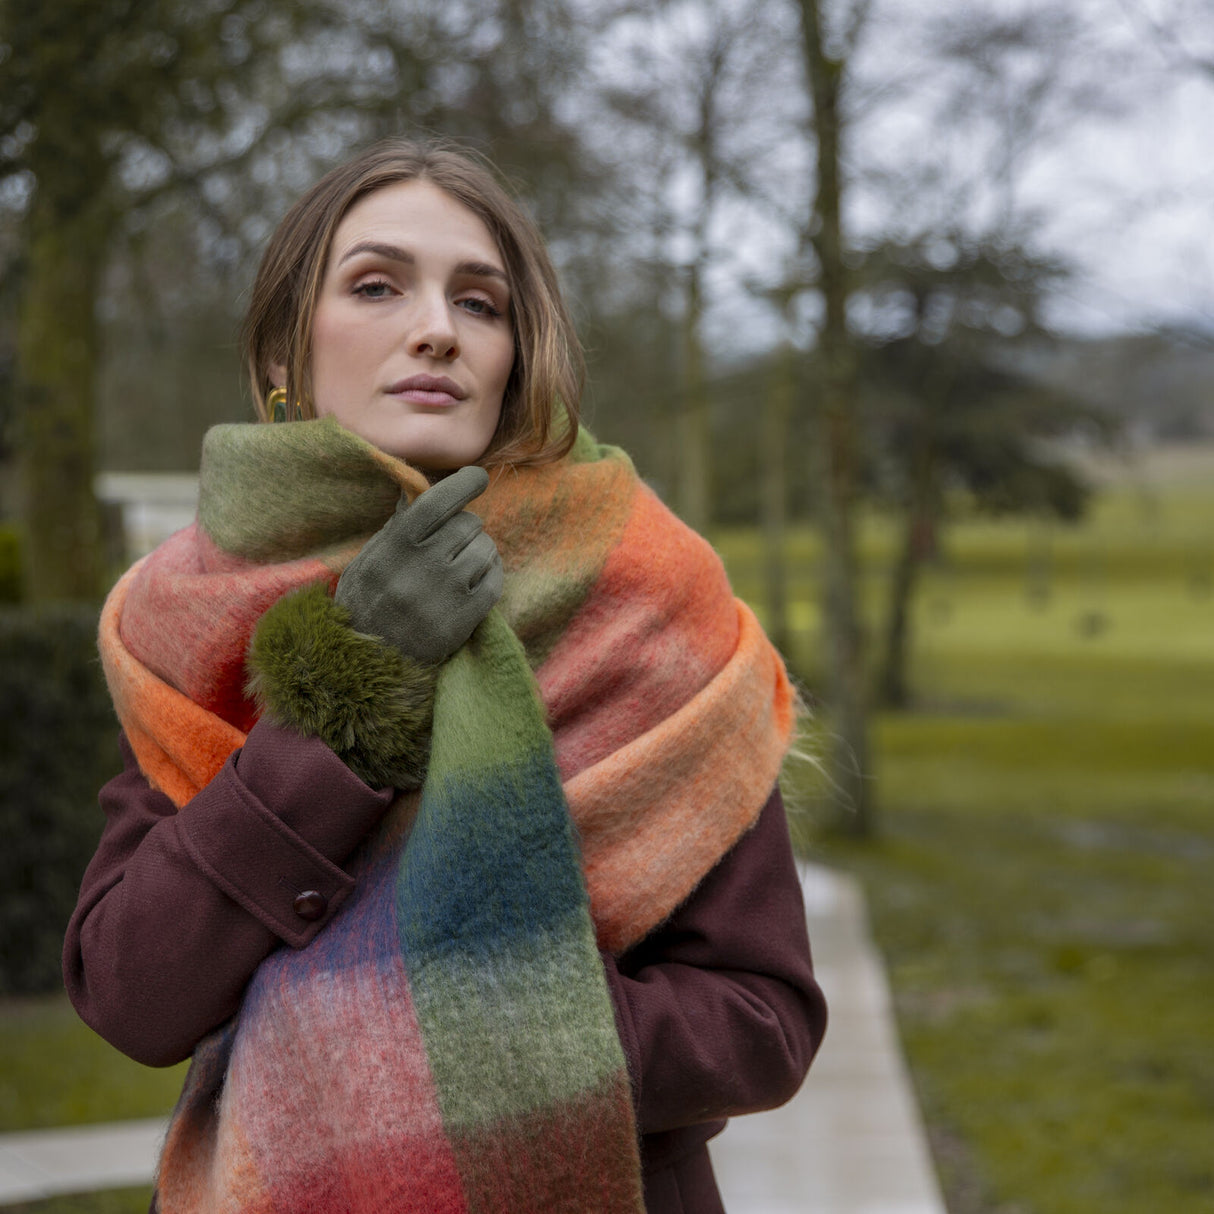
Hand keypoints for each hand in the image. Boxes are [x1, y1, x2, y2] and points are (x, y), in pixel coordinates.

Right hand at [335, 466, 502, 664]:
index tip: (479, 476)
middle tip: (457, 539)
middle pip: (467, 524)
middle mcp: (420, 569)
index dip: (463, 484)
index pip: (436, 502)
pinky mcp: (463, 621)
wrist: (366, 665)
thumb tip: (418, 491)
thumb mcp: (367, 562)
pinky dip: (491, 573)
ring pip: (485, 550)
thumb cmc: (365, 605)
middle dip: (467, 526)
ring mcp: (444, 596)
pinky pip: (494, 581)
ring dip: (481, 550)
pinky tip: (477, 579)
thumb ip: (395, 528)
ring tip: (465, 562)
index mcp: (393, 549)